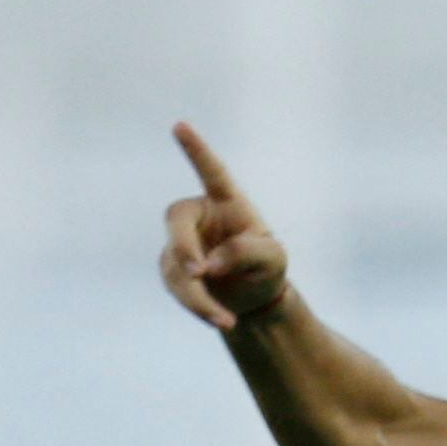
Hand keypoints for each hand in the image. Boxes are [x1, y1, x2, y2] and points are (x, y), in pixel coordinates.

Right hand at [159, 123, 288, 330]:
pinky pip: (177, 287)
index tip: (181, 125)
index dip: (196, 150)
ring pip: (175, 262)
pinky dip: (198, 305)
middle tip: (199, 271)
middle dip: (184, 247)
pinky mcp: (172, 268)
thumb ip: (249, 253)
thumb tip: (210, 264)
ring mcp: (180, 242)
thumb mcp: (274, 259)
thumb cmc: (268, 268)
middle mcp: (197, 217)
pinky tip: (221, 319)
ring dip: (197, 292)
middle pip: (176, 221)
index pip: (211, 172)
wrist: (253, 297)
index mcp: (227, 202)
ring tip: (225, 318)